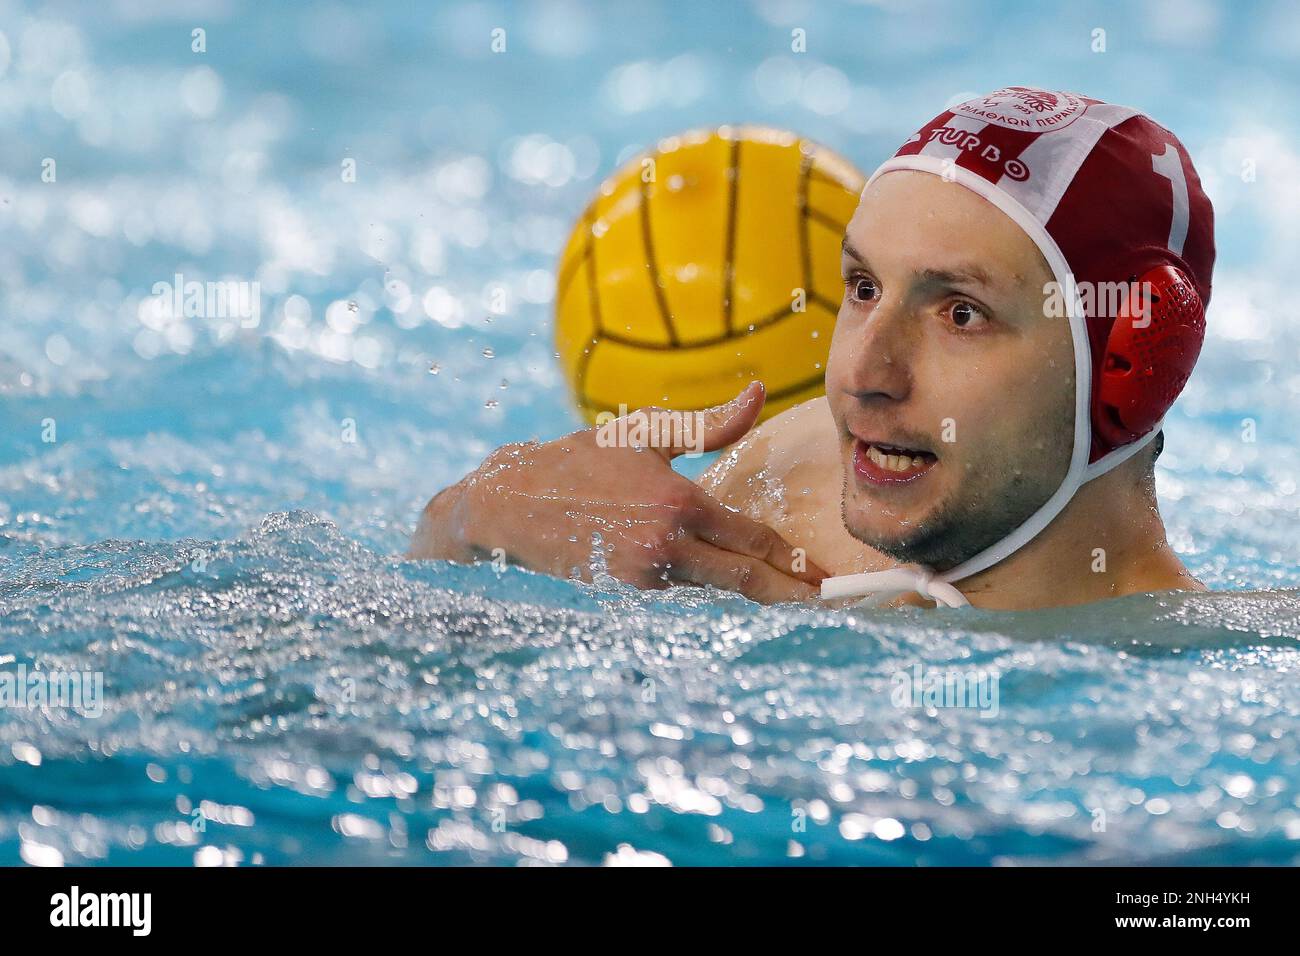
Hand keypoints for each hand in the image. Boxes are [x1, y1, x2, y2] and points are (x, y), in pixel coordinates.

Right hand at [408, 382, 826, 601]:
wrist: (511, 505)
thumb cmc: (579, 460)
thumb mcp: (645, 433)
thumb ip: (709, 424)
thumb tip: (759, 394)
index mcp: (679, 503)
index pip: (756, 540)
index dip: (797, 562)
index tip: (826, 577)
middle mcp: (667, 547)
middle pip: (747, 581)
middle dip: (792, 595)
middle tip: (829, 604)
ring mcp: (646, 577)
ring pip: (716, 591)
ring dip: (753, 594)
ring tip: (794, 603)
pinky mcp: (627, 593)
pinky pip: (683, 592)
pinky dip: (709, 591)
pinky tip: (732, 595)